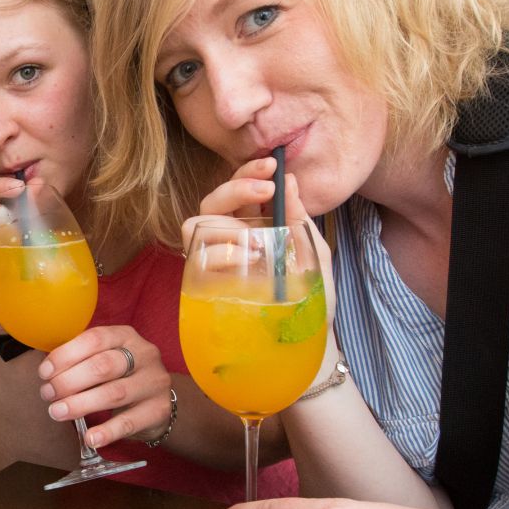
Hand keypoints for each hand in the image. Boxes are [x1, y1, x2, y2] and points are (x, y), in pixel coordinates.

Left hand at [37, 326, 172, 450]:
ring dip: (80, 404)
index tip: (44, 372)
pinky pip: (129, 422)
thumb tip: (45, 369)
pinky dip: (107, 432)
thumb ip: (81, 359)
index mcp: (126, 336)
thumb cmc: (122, 377)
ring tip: (57, 412)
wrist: (161, 401)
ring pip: (114, 393)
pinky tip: (90, 438)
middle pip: (103, 366)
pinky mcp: (159, 410)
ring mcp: (154, 382)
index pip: (94, 339)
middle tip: (47, 393)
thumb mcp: (107, 358)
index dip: (65, 355)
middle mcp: (144, 355)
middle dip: (69, 381)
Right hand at [189, 156, 338, 388]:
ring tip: (258, 239)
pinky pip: (197, 260)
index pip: (237, 191)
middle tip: (265, 191)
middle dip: (234, 190)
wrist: (307, 344)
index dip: (246, 173)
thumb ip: (299, 217)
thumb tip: (288, 178)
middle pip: (210, 203)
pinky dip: (221, 252)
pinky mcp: (203, 288)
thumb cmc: (311, 299)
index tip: (270, 165)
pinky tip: (248, 258)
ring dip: (226, 224)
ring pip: (195, 226)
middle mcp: (226, 243)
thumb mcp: (313, 253)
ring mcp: (212, 265)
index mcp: (251, 228)